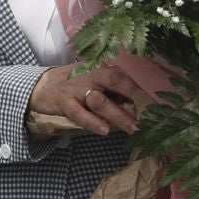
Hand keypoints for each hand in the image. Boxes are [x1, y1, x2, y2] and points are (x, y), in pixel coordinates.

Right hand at [27, 63, 141, 137]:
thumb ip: (113, 89)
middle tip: (150, 115)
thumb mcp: (94, 80)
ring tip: (133, 127)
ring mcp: (78, 89)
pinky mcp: (64, 102)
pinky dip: (93, 122)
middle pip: (117, 83)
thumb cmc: (75, 84)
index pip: (125, 77)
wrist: (42, 86)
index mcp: (102, 68)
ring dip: (119, 115)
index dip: (141, 89)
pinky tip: (105, 130)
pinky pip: (80, 114)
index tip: (157, 103)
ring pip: (101, 102)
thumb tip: (137, 102)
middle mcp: (92, 75)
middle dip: (135, 98)